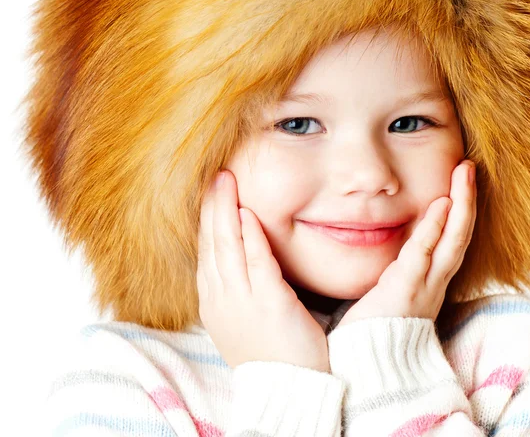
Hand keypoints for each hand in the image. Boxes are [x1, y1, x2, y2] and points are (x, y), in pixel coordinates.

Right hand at [197, 169, 330, 371]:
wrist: (289, 390)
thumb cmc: (271, 351)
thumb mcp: (243, 315)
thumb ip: (238, 283)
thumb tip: (242, 247)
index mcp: (214, 301)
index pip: (206, 250)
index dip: (207, 218)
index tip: (210, 192)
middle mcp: (221, 298)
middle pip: (211, 242)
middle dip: (211, 205)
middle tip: (216, 175)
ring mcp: (241, 302)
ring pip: (227, 246)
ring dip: (225, 210)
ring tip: (226, 180)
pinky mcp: (268, 305)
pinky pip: (256, 263)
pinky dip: (250, 236)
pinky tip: (248, 213)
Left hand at [336, 160, 476, 327]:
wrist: (370, 367)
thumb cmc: (376, 330)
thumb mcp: (391, 292)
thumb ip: (398, 270)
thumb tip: (392, 248)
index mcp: (430, 281)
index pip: (450, 240)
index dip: (458, 211)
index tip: (457, 183)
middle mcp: (434, 282)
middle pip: (459, 234)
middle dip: (468, 200)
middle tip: (468, 167)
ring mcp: (424, 286)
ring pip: (451, 240)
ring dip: (460, 204)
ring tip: (463, 172)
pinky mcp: (405, 290)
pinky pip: (423, 254)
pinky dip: (433, 228)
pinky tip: (440, 204)